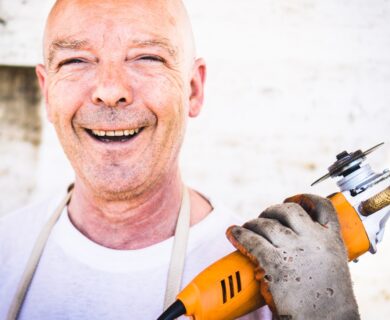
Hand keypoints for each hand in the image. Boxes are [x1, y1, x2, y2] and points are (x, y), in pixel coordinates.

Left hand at [226, 194, 359, 319]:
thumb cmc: (329, 302)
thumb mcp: (333, 267)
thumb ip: (318, 249)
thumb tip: (295, 239)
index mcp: (333, 240)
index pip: (322, 206)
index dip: (305, 198)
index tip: (291, 200)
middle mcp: (314, 240)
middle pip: (288, 210)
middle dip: (272, 211)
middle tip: (264, 220)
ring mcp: (294, 250)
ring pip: (267, 224)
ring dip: (253, 224)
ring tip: (246, 229)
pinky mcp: (275, 264)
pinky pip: (252, 241)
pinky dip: (239, 235)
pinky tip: (233, 233)